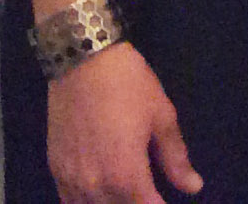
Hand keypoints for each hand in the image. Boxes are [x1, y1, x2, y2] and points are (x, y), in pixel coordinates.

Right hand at [48, 41, 202, 202]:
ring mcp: (71, 181)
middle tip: (151, 193)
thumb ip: (176, 158)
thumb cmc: (128, 85)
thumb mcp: (161, 117)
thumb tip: (193, 187)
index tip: (167, 200)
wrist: (81, 58)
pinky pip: (69, 203)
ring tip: (129, 194)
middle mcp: (95, 188)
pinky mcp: (55, 170)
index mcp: (126, 177)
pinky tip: (100, 196)